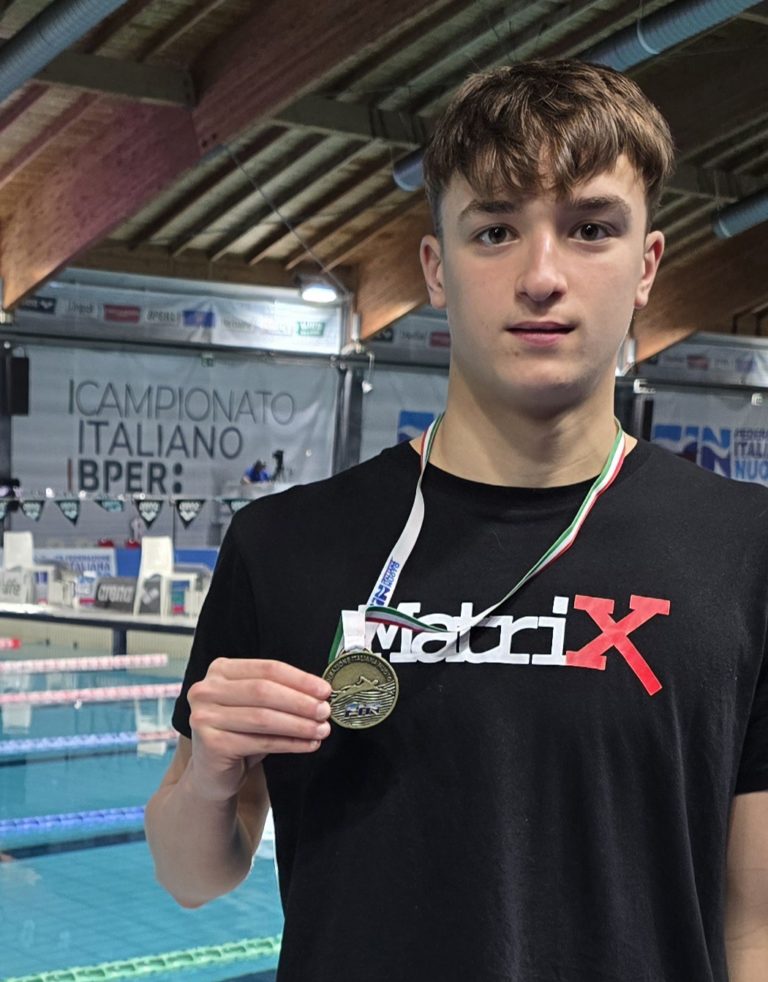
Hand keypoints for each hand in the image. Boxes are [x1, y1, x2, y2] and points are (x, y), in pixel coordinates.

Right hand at [186, 658, 331, 801]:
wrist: (213, 773)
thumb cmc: (240, 733)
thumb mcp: (257, 705)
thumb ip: (280, 692)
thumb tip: (320, 692)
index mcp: (221, 670)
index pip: (267, 668)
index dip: (299, 679)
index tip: (324, 690)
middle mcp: (207, 690)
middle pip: (263, 690)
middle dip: (300, 701)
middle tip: (325, 711)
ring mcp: (205, 717)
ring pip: (263, 717)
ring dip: (298, 724)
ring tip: (321, 729)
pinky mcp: (211, 744)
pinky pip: (260, 742)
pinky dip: (289, 743)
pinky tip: (308, 744)